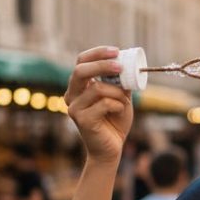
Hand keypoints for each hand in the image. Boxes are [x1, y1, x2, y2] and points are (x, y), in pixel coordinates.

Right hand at [64, 47, 133, 164]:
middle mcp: (72, 95)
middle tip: (120, 66)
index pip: (81, 61)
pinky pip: (103, 104)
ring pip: (96, 88)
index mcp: (79, 86)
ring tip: (123, 102)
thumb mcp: (120, 97)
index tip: (116, 51)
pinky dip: (117, 105)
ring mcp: (74, 108)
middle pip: (80, 71)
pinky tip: (119, 111)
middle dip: (102, 65)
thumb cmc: (115, 122)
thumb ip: (120, 82)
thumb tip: (127, 63)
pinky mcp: (82, 120)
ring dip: (116, 92)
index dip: (97, 53)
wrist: (111, 149)